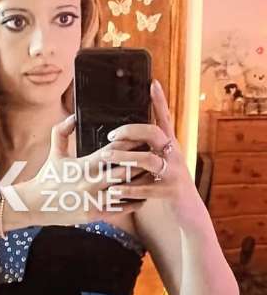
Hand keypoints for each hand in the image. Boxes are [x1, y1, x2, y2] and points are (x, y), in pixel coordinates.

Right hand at [20, 114, 146, 226]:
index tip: (142, 139)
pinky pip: (121, 209)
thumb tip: (73, 116)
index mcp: (84, 166)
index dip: (130, 144)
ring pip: (126, 191)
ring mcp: (94, 200)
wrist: (36, 204)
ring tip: (153, 175)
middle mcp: (91, 183)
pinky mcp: (95, 215)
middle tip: (155, 156)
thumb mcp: (54, 153)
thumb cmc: (47, 177)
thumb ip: (62, 132)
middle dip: (141, 163)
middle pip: (125, 171)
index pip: (113, 152)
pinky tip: (142, 196)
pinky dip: (134, 202)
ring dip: (141, 183)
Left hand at [103, 79, 198, 220]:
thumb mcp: (161, 163)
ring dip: (125, 157)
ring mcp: (173, 173)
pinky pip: (147, 189)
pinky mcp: (170, 192)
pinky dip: (128, 189)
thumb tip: (123, 139)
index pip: (164, 118)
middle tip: (110, 135)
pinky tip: (114, 190)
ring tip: (106, 157)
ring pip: (148, 160)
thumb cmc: (167, 185)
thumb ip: (146, 150)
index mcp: (170, 146)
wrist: (188, 211)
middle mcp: (174, 155)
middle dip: (130, 131)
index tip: (152, 82)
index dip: (160, 101)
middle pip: (154, 133)